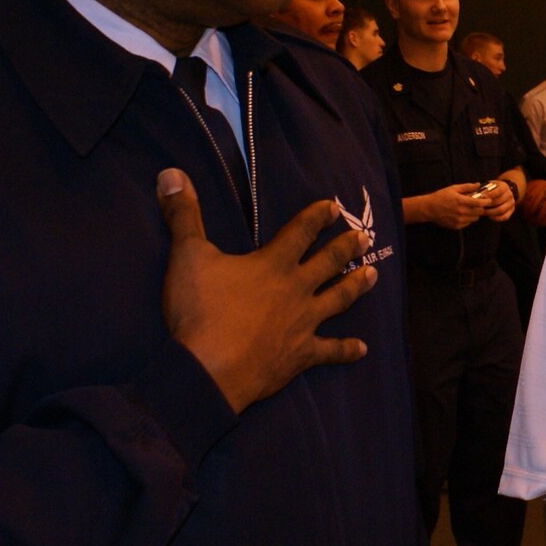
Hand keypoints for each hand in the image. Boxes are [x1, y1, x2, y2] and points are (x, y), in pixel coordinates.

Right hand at [157, 171, 375, 411]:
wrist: (209, 371)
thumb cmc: (200, 313)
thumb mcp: (187, 256)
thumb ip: (183, 215)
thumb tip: (171, 174)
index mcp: (273, 264)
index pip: (301, 231)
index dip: (318, 216)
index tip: (334, 206)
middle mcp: (295, 290)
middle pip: (328, 263)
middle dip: (346, 248)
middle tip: (365, 237)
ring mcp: (302, 324)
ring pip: (337, 300)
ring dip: (356, 287)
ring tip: (374, 276)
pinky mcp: (300, 356)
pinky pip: (330, 351)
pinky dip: (346, 349)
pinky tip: (362, 349)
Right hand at [420, 183, 493, 228]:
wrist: (429, 209)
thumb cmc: (441, 196)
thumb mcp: (453, 188)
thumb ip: (467, 187)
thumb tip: (478, 185)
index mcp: (461, 201)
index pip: (479, 203)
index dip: (486, 201)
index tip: (488, 200)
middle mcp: (462, 212)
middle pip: (480, 212)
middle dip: (481, 207)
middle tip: (478, 203)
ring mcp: (460, 220)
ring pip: (475, 218)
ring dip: (475, 213)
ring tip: (468, 208)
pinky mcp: (457, 226)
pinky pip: (468, 223)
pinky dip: (468, 219)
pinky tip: (462, 214)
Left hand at [477, 177, 517, 222]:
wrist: (503, 192)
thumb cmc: (492, 189)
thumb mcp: (489, 185)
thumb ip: (483, 189)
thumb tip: (476, 194)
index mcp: (504, 186)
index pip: (499, 191)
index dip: (490, 194)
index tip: (482, 197)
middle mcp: (510, 194)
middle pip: (499, 201)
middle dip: (488, 204)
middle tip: (479, 207)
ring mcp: (511, 203)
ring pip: (501, 210)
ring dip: (491, 212)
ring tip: (483, 212)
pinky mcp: (511, 211)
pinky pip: (505, 217)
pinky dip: (497, 218)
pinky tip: (490, 217)